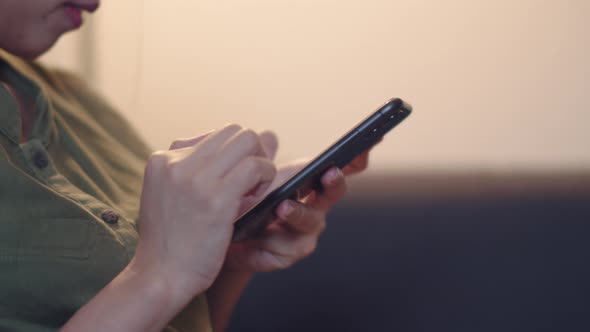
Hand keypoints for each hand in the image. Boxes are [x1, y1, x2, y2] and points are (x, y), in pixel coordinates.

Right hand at [132, 124, 276, 299]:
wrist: (160, 276)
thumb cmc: (173, 240)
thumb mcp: (173, 196)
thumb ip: (201, 169)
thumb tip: (252, 137)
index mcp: (162, 159)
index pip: (212, 136)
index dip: (232, 155)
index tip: (235, 177)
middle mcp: (176, 162)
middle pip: (233, 131)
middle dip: (251, 150)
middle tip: (253, 179)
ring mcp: (195, 178)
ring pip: (248, 140)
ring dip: (261, 161)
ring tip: (256, 188)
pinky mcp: (217, 198)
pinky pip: (256, 166)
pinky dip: (266, 175)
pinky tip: (258, 196)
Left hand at [222, 145, 375, 272]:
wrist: (226, 240)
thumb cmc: (248, 205)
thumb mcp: (252, 180)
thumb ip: (263, 157)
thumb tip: (266, 134)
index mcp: (312, 186)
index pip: (342, 168)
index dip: (358, 154)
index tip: (373, 137)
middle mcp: (316, 209)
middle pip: (334, 193)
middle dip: (333, 182)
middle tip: (328, 172)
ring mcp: (304, 235)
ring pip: (308, 222)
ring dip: (297, 213)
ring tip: (281, 207)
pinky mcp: (286, 256)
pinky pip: (282, 249)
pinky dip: (265, 241)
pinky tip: (249, 238)